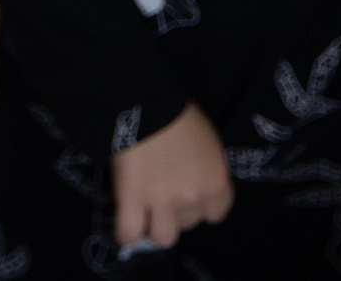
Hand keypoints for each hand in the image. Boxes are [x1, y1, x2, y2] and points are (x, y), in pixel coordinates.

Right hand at [111, 103, 232, 251]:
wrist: (146, 102)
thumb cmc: (179, 115)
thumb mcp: (208, 141)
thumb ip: (207, 168)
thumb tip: (196, 180)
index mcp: (216, 183)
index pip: (215, 215)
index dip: (200, 206)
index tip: (187, 195)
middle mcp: (193, 199)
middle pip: (187, 225)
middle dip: (175, 213)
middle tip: (161, 192)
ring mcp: (162, 203)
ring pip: (162, 238)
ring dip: (152, 225)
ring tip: (142, 209)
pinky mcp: (132, 200)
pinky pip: (128, 233)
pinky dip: (125, 231)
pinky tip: (124, 218)